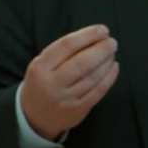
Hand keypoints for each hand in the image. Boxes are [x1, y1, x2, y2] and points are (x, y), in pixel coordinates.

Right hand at [21, 24, 119, 140]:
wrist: (34, 117)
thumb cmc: (43, 81)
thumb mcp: (43, 64)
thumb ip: (64, 51)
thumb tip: (95, 35)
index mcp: (41, 66)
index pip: (67, 45)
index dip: (88, 35)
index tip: (102, 30)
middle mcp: (51, 83)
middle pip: (82, 62)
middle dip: (101, 49)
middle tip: (112, 42)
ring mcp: (65, 99)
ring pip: (92, 77)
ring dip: (106, 62)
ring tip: (112, 53)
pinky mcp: (77, 111)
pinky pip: (98, 92)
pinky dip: (109, 78)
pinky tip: (114, 67)